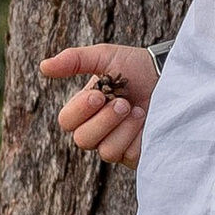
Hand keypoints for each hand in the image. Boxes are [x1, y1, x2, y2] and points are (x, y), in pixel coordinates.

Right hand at [42, 43, 159, 167]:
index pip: (67, 122)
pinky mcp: (138, 155)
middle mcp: (98, 130)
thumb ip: (75, 60)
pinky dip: (138, 138)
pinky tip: (148, 123)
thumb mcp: (105, 57)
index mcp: (86, 110)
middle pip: (83, 140)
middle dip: (104, 121)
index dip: (80, 111)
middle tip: (124, 103)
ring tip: (138, 111)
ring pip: (106, 152)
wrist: (171, 75)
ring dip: (123, 129)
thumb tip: (43, 67)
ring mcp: (118, 144)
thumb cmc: (137, 66)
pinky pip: (129, 157)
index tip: (99, 95)